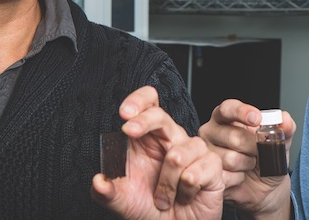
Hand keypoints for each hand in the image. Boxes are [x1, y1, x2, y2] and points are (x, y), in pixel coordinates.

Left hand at [91, 86, 223, 219]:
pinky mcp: (211, 165)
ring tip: (164, 199)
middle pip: (160, 114)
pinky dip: (185, 191)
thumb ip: (106, 192)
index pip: (148, 104)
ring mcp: (193, 150)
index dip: (138, 100)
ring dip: (166, 184)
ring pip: (177, 155)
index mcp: (147, 138)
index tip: (124, 113)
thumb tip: (98, 181)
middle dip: (144, 121)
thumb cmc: (149, 209)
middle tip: (129, 131)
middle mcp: (170, 139)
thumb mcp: (122, 202)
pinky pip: (195, 173)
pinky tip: (185, 196)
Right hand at [199, 100, 295, 219]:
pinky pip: (225, 176)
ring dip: (247, 165)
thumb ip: (285, 127)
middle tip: (257, 152)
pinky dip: (239, 178)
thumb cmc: (267, 156)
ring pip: (230, 159)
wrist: (265, 185)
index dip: (242, 112)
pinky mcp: (207, 172)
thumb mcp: (281, 140)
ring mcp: (207, 152)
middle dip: (254, 148)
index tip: (257, 119)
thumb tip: (285, 119)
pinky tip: (240, 176)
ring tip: (248, 164)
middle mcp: (212, 131)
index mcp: (226, 116)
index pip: (228, 108)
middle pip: (234, 137)